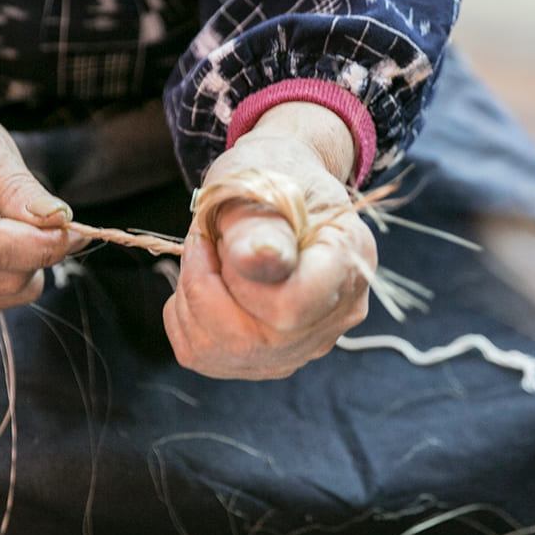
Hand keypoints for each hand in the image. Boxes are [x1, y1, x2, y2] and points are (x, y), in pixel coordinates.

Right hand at [0, 83, 79, 315]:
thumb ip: (18, 185)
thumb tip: (60, 222)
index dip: (39, 245)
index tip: (69, 227)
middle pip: (2, 275)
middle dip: (40, 251)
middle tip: (46, 219)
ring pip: (4, 293)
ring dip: (26, 265)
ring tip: (7, 223)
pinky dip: (7, 278)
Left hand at [163, 101, 374, 379]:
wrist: (281, 190)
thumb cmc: (275, 175)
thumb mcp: (264, 179)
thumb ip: (257, 225)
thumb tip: (251, 261)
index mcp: (347, 259)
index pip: (292, 305)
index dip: (242, 280)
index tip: (226, 238)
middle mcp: (336, 314)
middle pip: (253, 338)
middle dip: (206, 285)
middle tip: (210, 241)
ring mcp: (305, 345)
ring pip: (222, 352)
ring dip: (192, 299)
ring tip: (210, 259)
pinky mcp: (270, 360)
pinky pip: (205, 357)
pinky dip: (187, 317)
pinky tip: (207, 285)